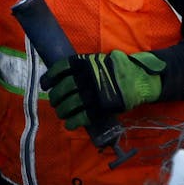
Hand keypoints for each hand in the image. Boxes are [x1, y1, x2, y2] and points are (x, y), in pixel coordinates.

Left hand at [39, 50, 165, 129]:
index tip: (45, 85)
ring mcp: (93, 93)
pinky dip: (73, 122)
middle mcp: (86, 77)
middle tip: (54, 102)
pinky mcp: (100, 107)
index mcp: (83, 63)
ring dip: (62, 111)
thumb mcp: (97, 60)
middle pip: (62, 89)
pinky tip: (69, 124)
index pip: (59, 69)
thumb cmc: (116, 69)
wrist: (137, 79)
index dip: (49, 78)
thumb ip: (81, 66)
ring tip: (61, 114)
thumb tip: (63, 75)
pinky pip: (82, 116)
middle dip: (55, 97)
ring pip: (70, 104)